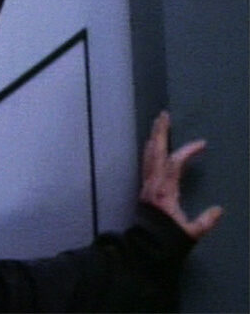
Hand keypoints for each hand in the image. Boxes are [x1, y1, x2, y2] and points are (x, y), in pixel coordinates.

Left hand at [140, 111, 222, 239]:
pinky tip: (152, 145)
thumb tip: (219, 210)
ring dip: (154, 139)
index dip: (187, 151)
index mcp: (165, 191)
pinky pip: (146, 163)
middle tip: (163, 115)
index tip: (202, 144)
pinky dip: (150, 151)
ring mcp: (147, 185)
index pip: (174, 163)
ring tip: (158, 124)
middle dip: (159, 133)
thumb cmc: (167, 240)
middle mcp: (153, 184)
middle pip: (155, 152)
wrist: (144, 247)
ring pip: (148, 156)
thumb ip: (204, 222)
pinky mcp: (145, 188)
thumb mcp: (189, 233)